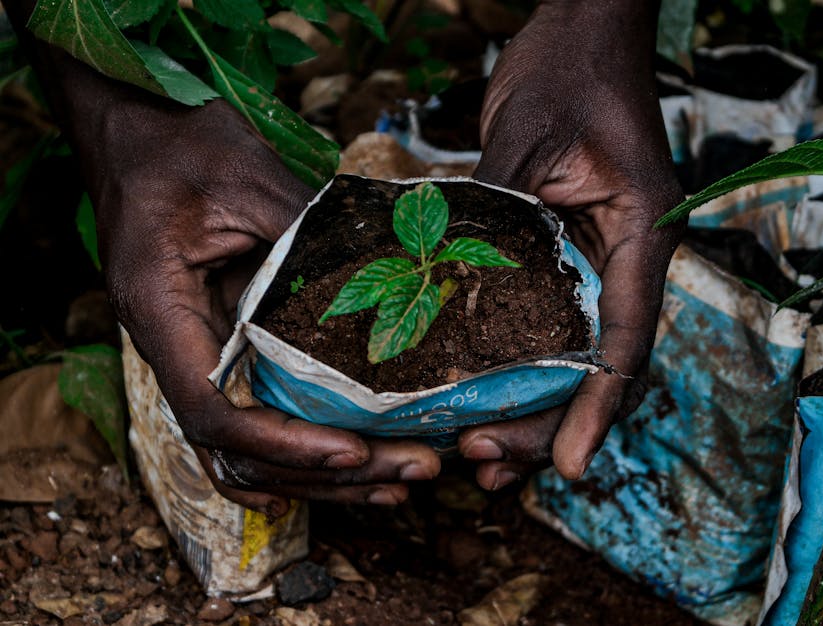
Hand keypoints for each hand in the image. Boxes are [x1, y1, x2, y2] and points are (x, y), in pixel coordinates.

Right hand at [1, 7, 443, 513]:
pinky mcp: (224, 341)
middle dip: (326, 472)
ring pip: (249, 445)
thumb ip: (310, 237)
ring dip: (321, 473)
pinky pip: (252, 414)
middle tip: (412, 469)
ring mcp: (197, 349)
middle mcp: (174, 344)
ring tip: (399, 479)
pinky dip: (294, 451)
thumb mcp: (249, 179)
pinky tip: (340, 472)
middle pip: (240, 446)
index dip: (283, 443)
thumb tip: (390, 283)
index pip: (211, 411)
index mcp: (160, 311)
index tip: (351, 449)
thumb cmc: (184, 143)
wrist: (144, 127)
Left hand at [461, 0, 685, 488]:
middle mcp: (630, 256)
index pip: (626, 336)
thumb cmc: (568, 69)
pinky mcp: (569, 250)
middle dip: (548, 421)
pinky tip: (477, 393)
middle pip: (598, 361)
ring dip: (531, 406)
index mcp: (643, 232)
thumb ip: (489, 214)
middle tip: (488, 462)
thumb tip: (434, 288)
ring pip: (572, 351)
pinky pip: (546, 319)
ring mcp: (601, 256)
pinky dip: (516, 361)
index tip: (568, 465)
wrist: (584, 30)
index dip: (598, 407)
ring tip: (479, 454)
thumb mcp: (522, 138)